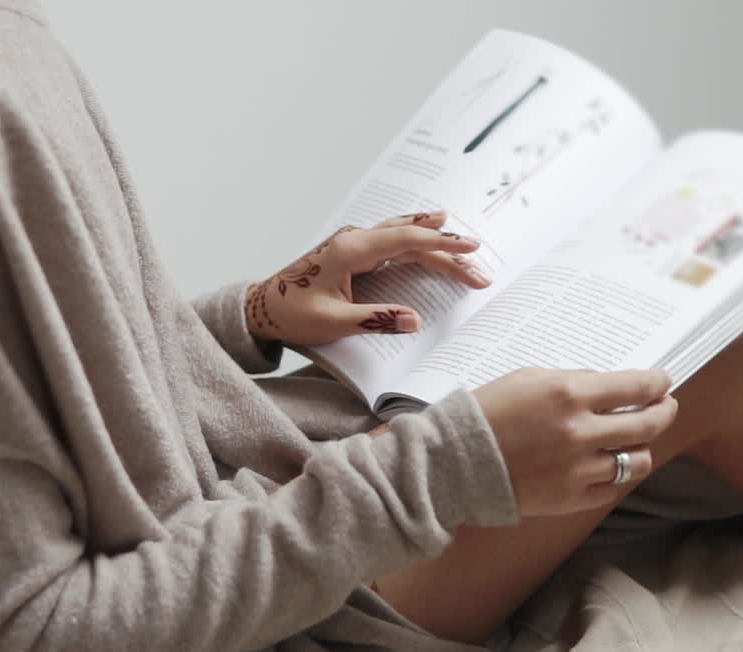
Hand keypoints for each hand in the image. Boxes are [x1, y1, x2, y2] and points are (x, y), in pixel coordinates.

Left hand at [245, 210, 490, 345]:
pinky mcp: (354, 253)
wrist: (262, 307)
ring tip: (465, 243)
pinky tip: (430, 237)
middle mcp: (355, 240)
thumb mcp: (332, 323)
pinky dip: (417, 243)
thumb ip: (374, 319)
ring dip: (435, 243)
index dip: (441, 245)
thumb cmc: (290, 314)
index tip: (469, 249)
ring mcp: (354, 244)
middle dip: (447, 250)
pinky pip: (393, 243)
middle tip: (480, 265)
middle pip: (411, 238)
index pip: (406, 240)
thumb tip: (415, 320)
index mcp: (350, 250)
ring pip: (404, 237)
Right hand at [473, 368, 676, 516]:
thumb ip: (573, 379)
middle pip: (648, 424)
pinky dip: (619, 474)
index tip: (662, 382)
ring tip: (636, 440)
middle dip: (664, 411)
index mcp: (568, 394)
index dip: (657, 383)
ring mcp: (578, 469)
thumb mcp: (528, 378)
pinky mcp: (571, 498)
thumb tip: (609, 386)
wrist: (455, 462)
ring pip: (638, 461)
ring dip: (643, 447)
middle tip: (665, 406)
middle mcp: (580, 432)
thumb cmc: (487, 413)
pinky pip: (614, 488)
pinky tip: (614, 463)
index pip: (636, 386)